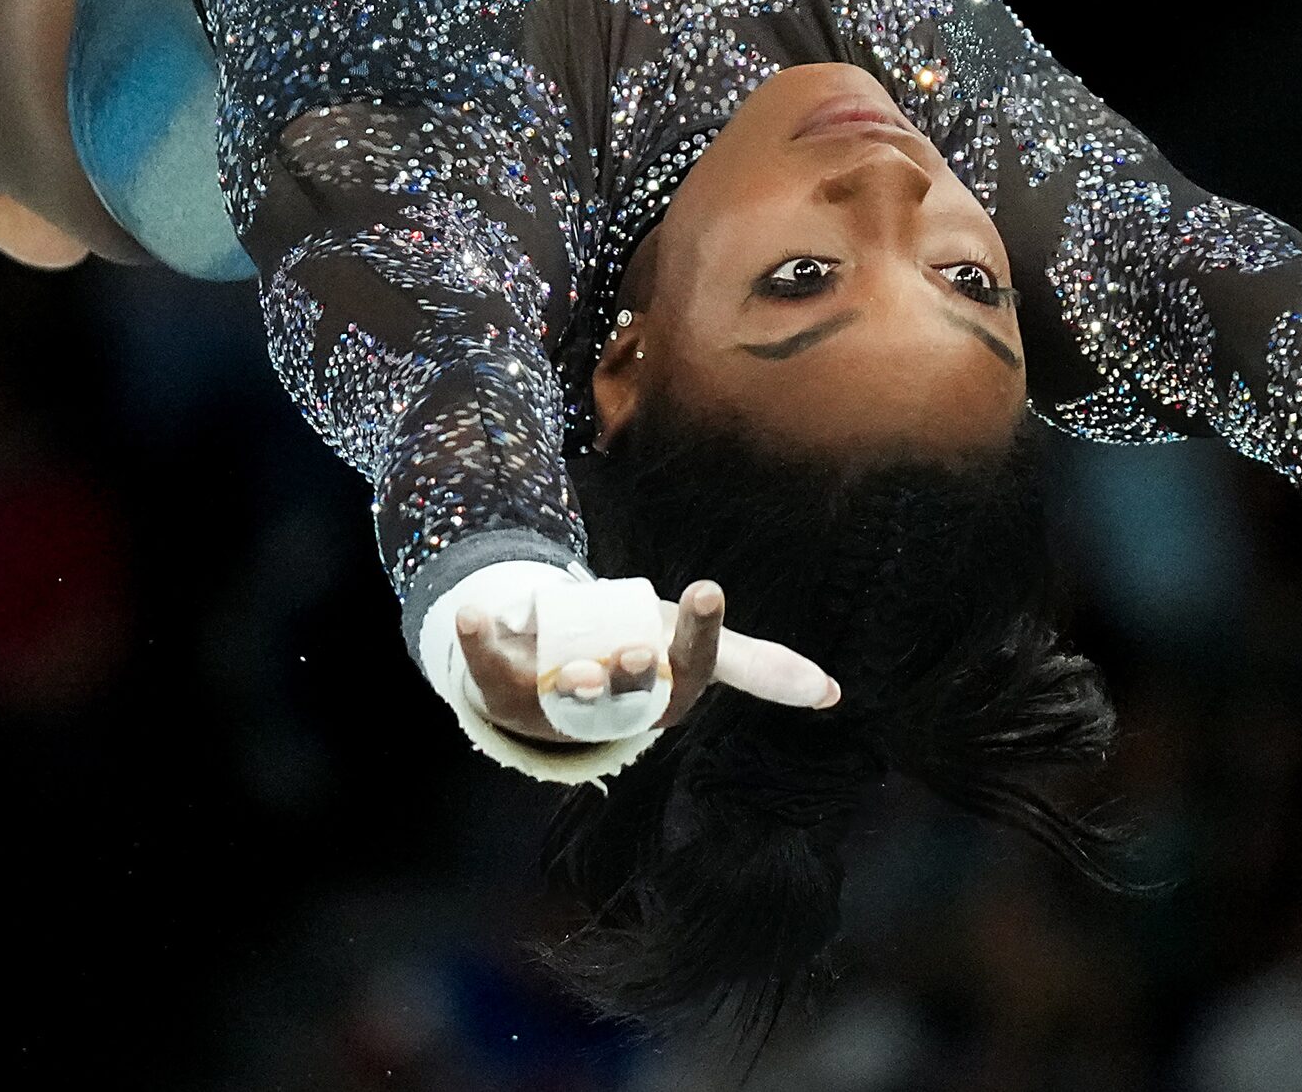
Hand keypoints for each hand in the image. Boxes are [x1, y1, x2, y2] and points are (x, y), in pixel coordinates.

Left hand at [454, 579, 839, 745]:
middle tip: (635, 652)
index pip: (687, 673)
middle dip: (629, 678)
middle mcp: (606, 712)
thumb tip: (832, 694)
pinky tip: (469, 613)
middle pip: (623, 699)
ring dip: (563, 682)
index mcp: (658, 699)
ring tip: (568, 663)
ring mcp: (551, 703)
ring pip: (559, 699)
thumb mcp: (693, 649)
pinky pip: (485, 667)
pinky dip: (476, 638)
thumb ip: (759, 666)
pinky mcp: (500, 688)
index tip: (705, 588)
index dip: (698, 635)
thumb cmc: (638, 654)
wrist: (552, 662)